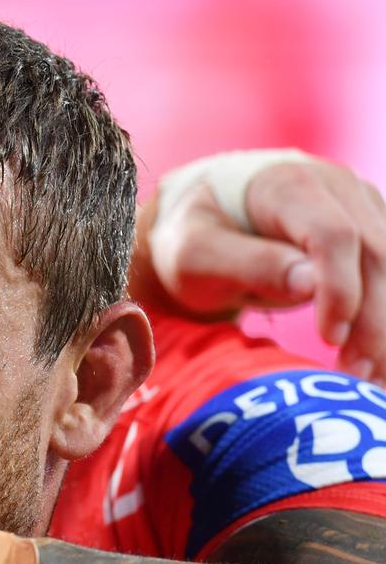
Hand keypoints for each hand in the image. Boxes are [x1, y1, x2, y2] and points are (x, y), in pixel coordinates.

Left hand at [141, 156, 385, 380]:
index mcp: (286, 185)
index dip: (341, 289)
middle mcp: (335, 186)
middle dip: (373, 321)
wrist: (206, 222)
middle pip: (377, 255)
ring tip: (370, 378)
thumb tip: (310, 283)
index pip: (334, 235)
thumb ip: (248, 264)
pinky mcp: (373, 228)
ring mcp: (360, 205)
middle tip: (355, 376)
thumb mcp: (198, 256)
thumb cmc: (196, 240)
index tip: (329, 339)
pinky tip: (379, 360)